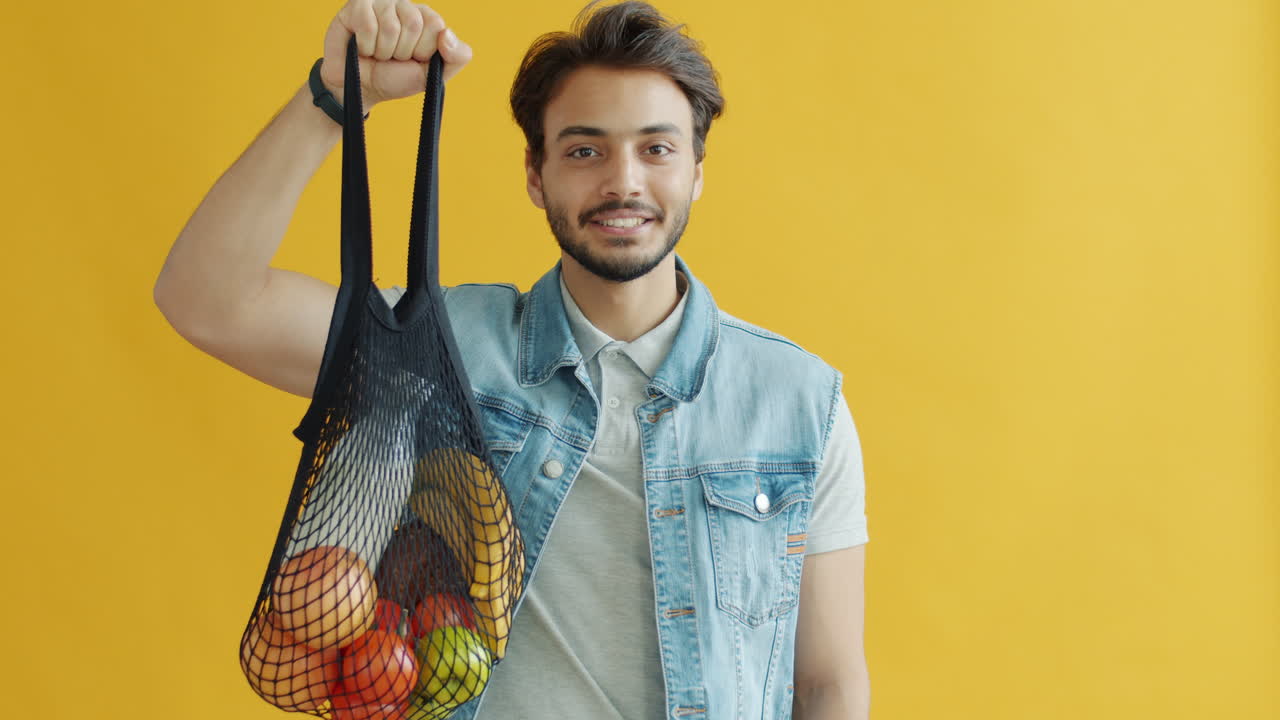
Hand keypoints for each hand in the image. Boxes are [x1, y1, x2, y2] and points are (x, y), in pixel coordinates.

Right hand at [320, 0, 472, 112]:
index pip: (435, 24)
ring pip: (390, 27)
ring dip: (382, 51)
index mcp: (426, 18)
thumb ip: (457, 57)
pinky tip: (362, 48)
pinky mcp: (357, 6)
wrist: (362, 89)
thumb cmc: (396, 79)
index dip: (423, 50)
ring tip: (377, 54)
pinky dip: (365, 46)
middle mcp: (404, 5)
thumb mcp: (433, 75)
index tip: (413, 59)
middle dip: (402, 52)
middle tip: (392, 58)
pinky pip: (367, 26)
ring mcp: (380, 3)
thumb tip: (447, 33)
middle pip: (413, 24)